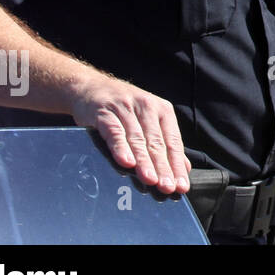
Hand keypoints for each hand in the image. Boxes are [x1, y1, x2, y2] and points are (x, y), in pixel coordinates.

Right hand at [69, 75, 191, 194]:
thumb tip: (183, 169)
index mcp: (162, 110)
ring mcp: (126, 109)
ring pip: (137, 139)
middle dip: (163, 167)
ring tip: (151, 180)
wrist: (90, 87)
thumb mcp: (148, 121)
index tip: (181, 186)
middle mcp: (147, 107)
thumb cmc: (124, 109)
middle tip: (167, 187)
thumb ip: (165, 143)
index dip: (177, 165)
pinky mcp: (105, 112)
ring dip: (144, 162)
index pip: (173, 142)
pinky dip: (120, 148)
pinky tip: (126, 162)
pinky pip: (115, 132)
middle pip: (157, 143)